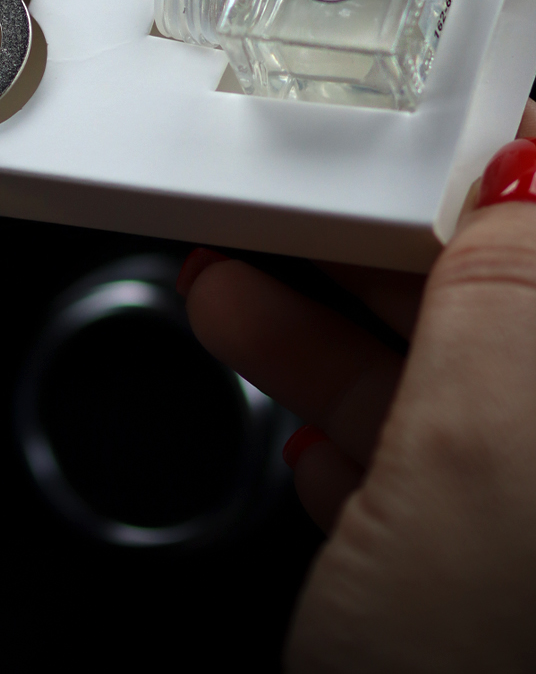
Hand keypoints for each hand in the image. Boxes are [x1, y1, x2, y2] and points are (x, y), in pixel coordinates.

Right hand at [178, 99, 535, 670]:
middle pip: (499, 313)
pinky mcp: (479, 599)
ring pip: (447, 397)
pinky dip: (347, 434)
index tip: (412, 134)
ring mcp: (520, 538)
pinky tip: (297, 422)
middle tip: (284, 201)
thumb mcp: (488, 458)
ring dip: (330, 336)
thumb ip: (511, 286)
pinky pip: (421, 481)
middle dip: (382, 252)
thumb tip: (526, 165)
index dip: (495, 177)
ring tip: (227, 287)